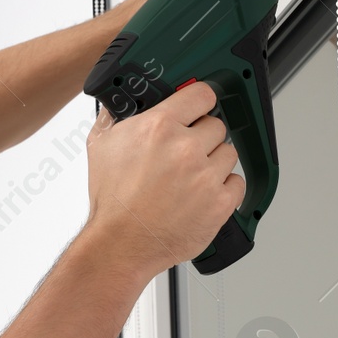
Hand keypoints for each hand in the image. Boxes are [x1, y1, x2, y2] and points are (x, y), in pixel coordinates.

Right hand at [83, 80, 244, 278]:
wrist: (120, 244)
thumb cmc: (113, 201)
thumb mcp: (101, 146)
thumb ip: (114, 117)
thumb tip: (118, 101)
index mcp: (159, 127)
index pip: (201, 94)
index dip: (200, 101)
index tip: (198, 108)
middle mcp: (186, 149)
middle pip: (217, 125)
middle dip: (203, 137)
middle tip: (186, 153)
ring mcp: (206, 177)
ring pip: (229, 153)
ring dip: (214, 162)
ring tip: (193, 177)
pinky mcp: (220, 203)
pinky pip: (237, 183)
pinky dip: (225, 188)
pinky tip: (204, 194)